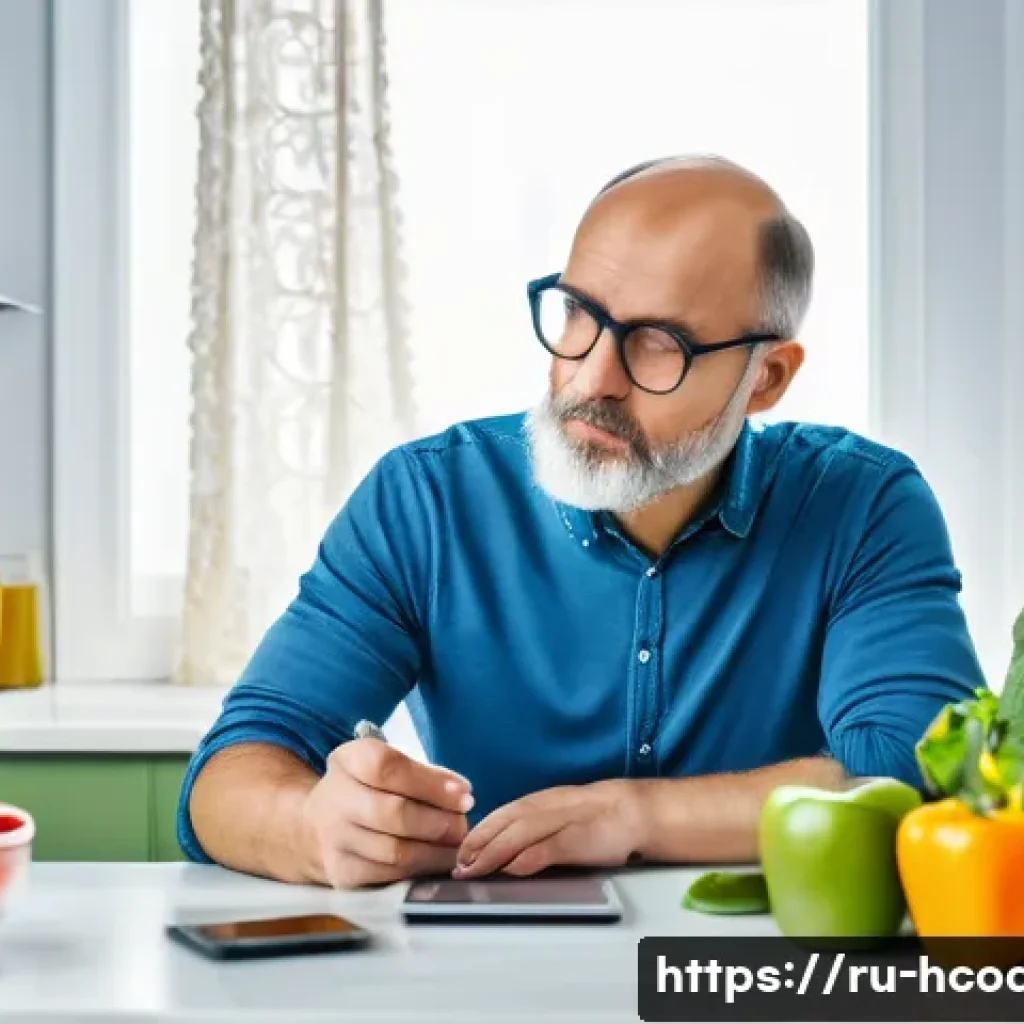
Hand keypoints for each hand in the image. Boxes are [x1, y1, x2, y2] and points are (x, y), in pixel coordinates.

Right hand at [300, 738, 473, 888]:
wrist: (319, 826)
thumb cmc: (369, 789)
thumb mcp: (387, 765)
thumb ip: (423, 773)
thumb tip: (461, 793)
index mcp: (349, 760)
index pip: (387, 766)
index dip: (430, 782)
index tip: (464, 792)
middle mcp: (335, 798)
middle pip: (393, 813)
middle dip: (439, 821)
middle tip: (463, 823)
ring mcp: (335, 839)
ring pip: (395, 851)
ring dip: (435, 850)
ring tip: (455, 843)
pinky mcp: (342, 872)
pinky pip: (390, 875)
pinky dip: (421, 868)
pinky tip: (436, 859)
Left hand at [453, 780, 645, 878]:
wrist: (633, 810)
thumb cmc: (594, 817)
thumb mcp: (557, 817)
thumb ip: (532, 829)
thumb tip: (504, 850)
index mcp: (539, 801)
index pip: (500, 815)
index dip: (478, 833)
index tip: (460, 852)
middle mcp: (545, 807)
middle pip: (503, 823)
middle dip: (477, 844)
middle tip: (458, 866)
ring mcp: (561, 821)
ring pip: (518, 834)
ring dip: (492, 853)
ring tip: (474, 870)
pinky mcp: (577, 839)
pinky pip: (546, 848)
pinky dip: (526, 858)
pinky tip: (510, 869)